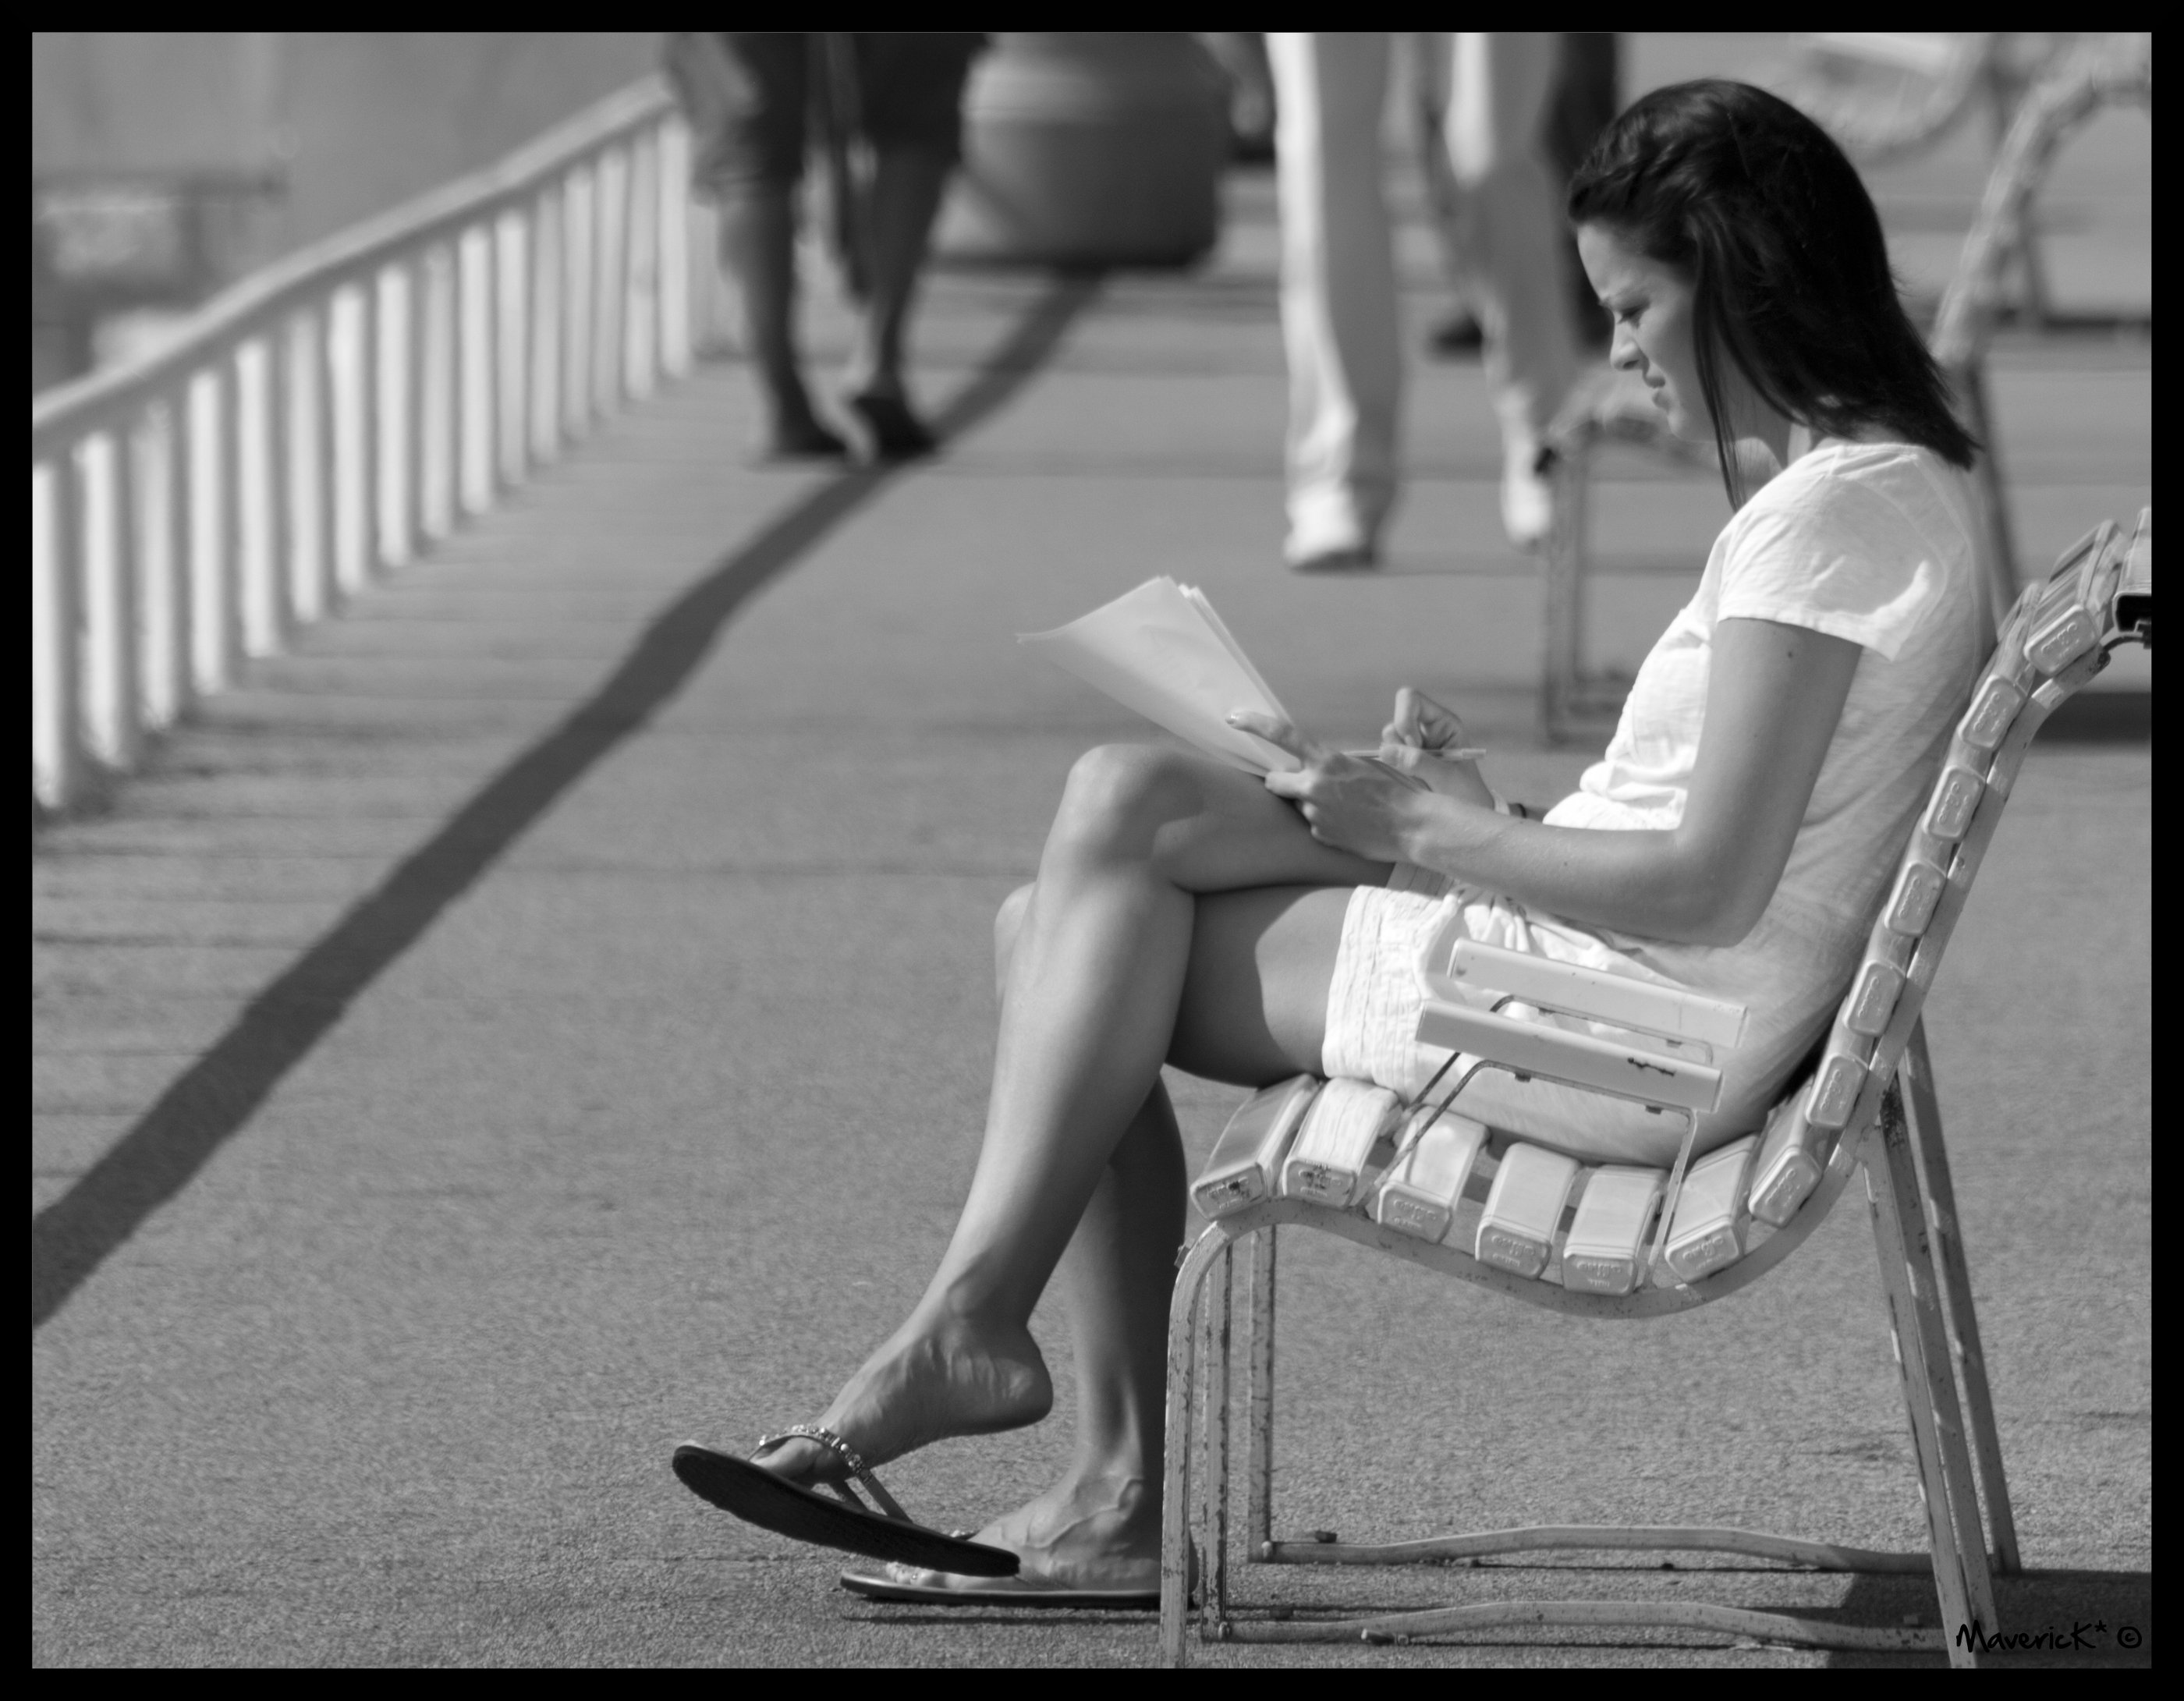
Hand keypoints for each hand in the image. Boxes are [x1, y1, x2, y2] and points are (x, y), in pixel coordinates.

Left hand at [1229, 712, 1422, 863]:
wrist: (1413, 826)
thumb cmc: (1396, 789)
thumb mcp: (1365, 764)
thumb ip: (1333, 764)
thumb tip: (1316, 768)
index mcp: (1327, 762)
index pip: (1282, 736)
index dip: (1255, 724)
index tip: (1233, 718)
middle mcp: (1314, 788)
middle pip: (1274, 781)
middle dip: (1283, 780)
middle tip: (1306, 781)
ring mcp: (1315, 815)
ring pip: (1300, 804)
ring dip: (1312, 802)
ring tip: (1346, 805)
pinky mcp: (1321, 836)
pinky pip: (1315, 824)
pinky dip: (1326, 821)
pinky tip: (1351, 821)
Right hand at [1377, 688, 1494, 805]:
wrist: (1467, 814)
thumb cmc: (1466, 792)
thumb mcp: (1447, 778)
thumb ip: (1419, 763)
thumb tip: (1385, 751)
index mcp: (1442, 723)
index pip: (1412, 700)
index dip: (1405, 719)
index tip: (1414, 745)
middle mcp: (1425, 729)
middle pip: (1396, 719)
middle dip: (1398, 741)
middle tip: (1413, 765)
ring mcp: (1412, 745)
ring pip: (1388, 738)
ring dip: (1395, 757)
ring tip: (1415, 776)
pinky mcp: (1403, 761)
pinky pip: (1386, 756)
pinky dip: (1391, 766)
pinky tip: (1408, 780)